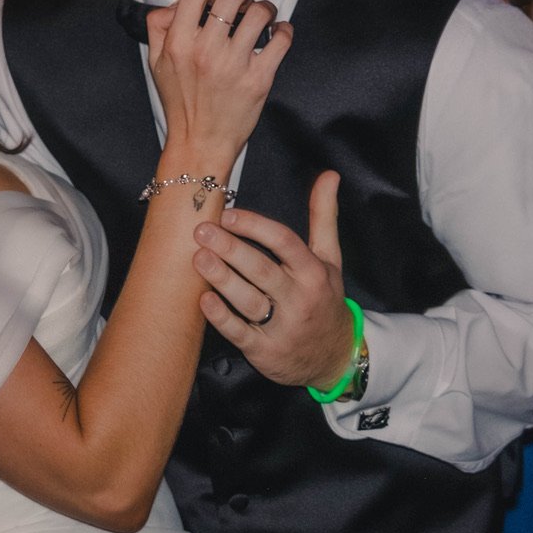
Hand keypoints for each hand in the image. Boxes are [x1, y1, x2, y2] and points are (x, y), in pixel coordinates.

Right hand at [144, 0, 291, 173]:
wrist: (199, 143)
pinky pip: (281, 40)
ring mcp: (234, 65)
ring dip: (265, 9)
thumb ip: (159, 27)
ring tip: (263, 18)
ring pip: (260, 12)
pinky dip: (284, 30)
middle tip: (243, 4)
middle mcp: (206, 51)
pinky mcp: (259, 79)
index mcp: (179, 43)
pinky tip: (277, 34)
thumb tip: (176, 3)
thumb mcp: (155, 63)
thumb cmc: (180, 103)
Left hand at [193, 171, 360, 389]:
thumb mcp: (330, 259)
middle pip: (263, 270)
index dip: (256, 227)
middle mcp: (299, 299)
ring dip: (222, 279)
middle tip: (202, 230)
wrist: (334, 357)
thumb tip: (329, 175)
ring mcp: (282, 327)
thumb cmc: (325, 299)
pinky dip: (222, 318)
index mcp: (313, 272)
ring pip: (249, 301)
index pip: (285, 243)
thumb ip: (324, 216)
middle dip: (231, 249)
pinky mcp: (265, 351)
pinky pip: (241, 334)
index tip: (229, 214)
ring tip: (198, 258)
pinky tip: (203, 300)